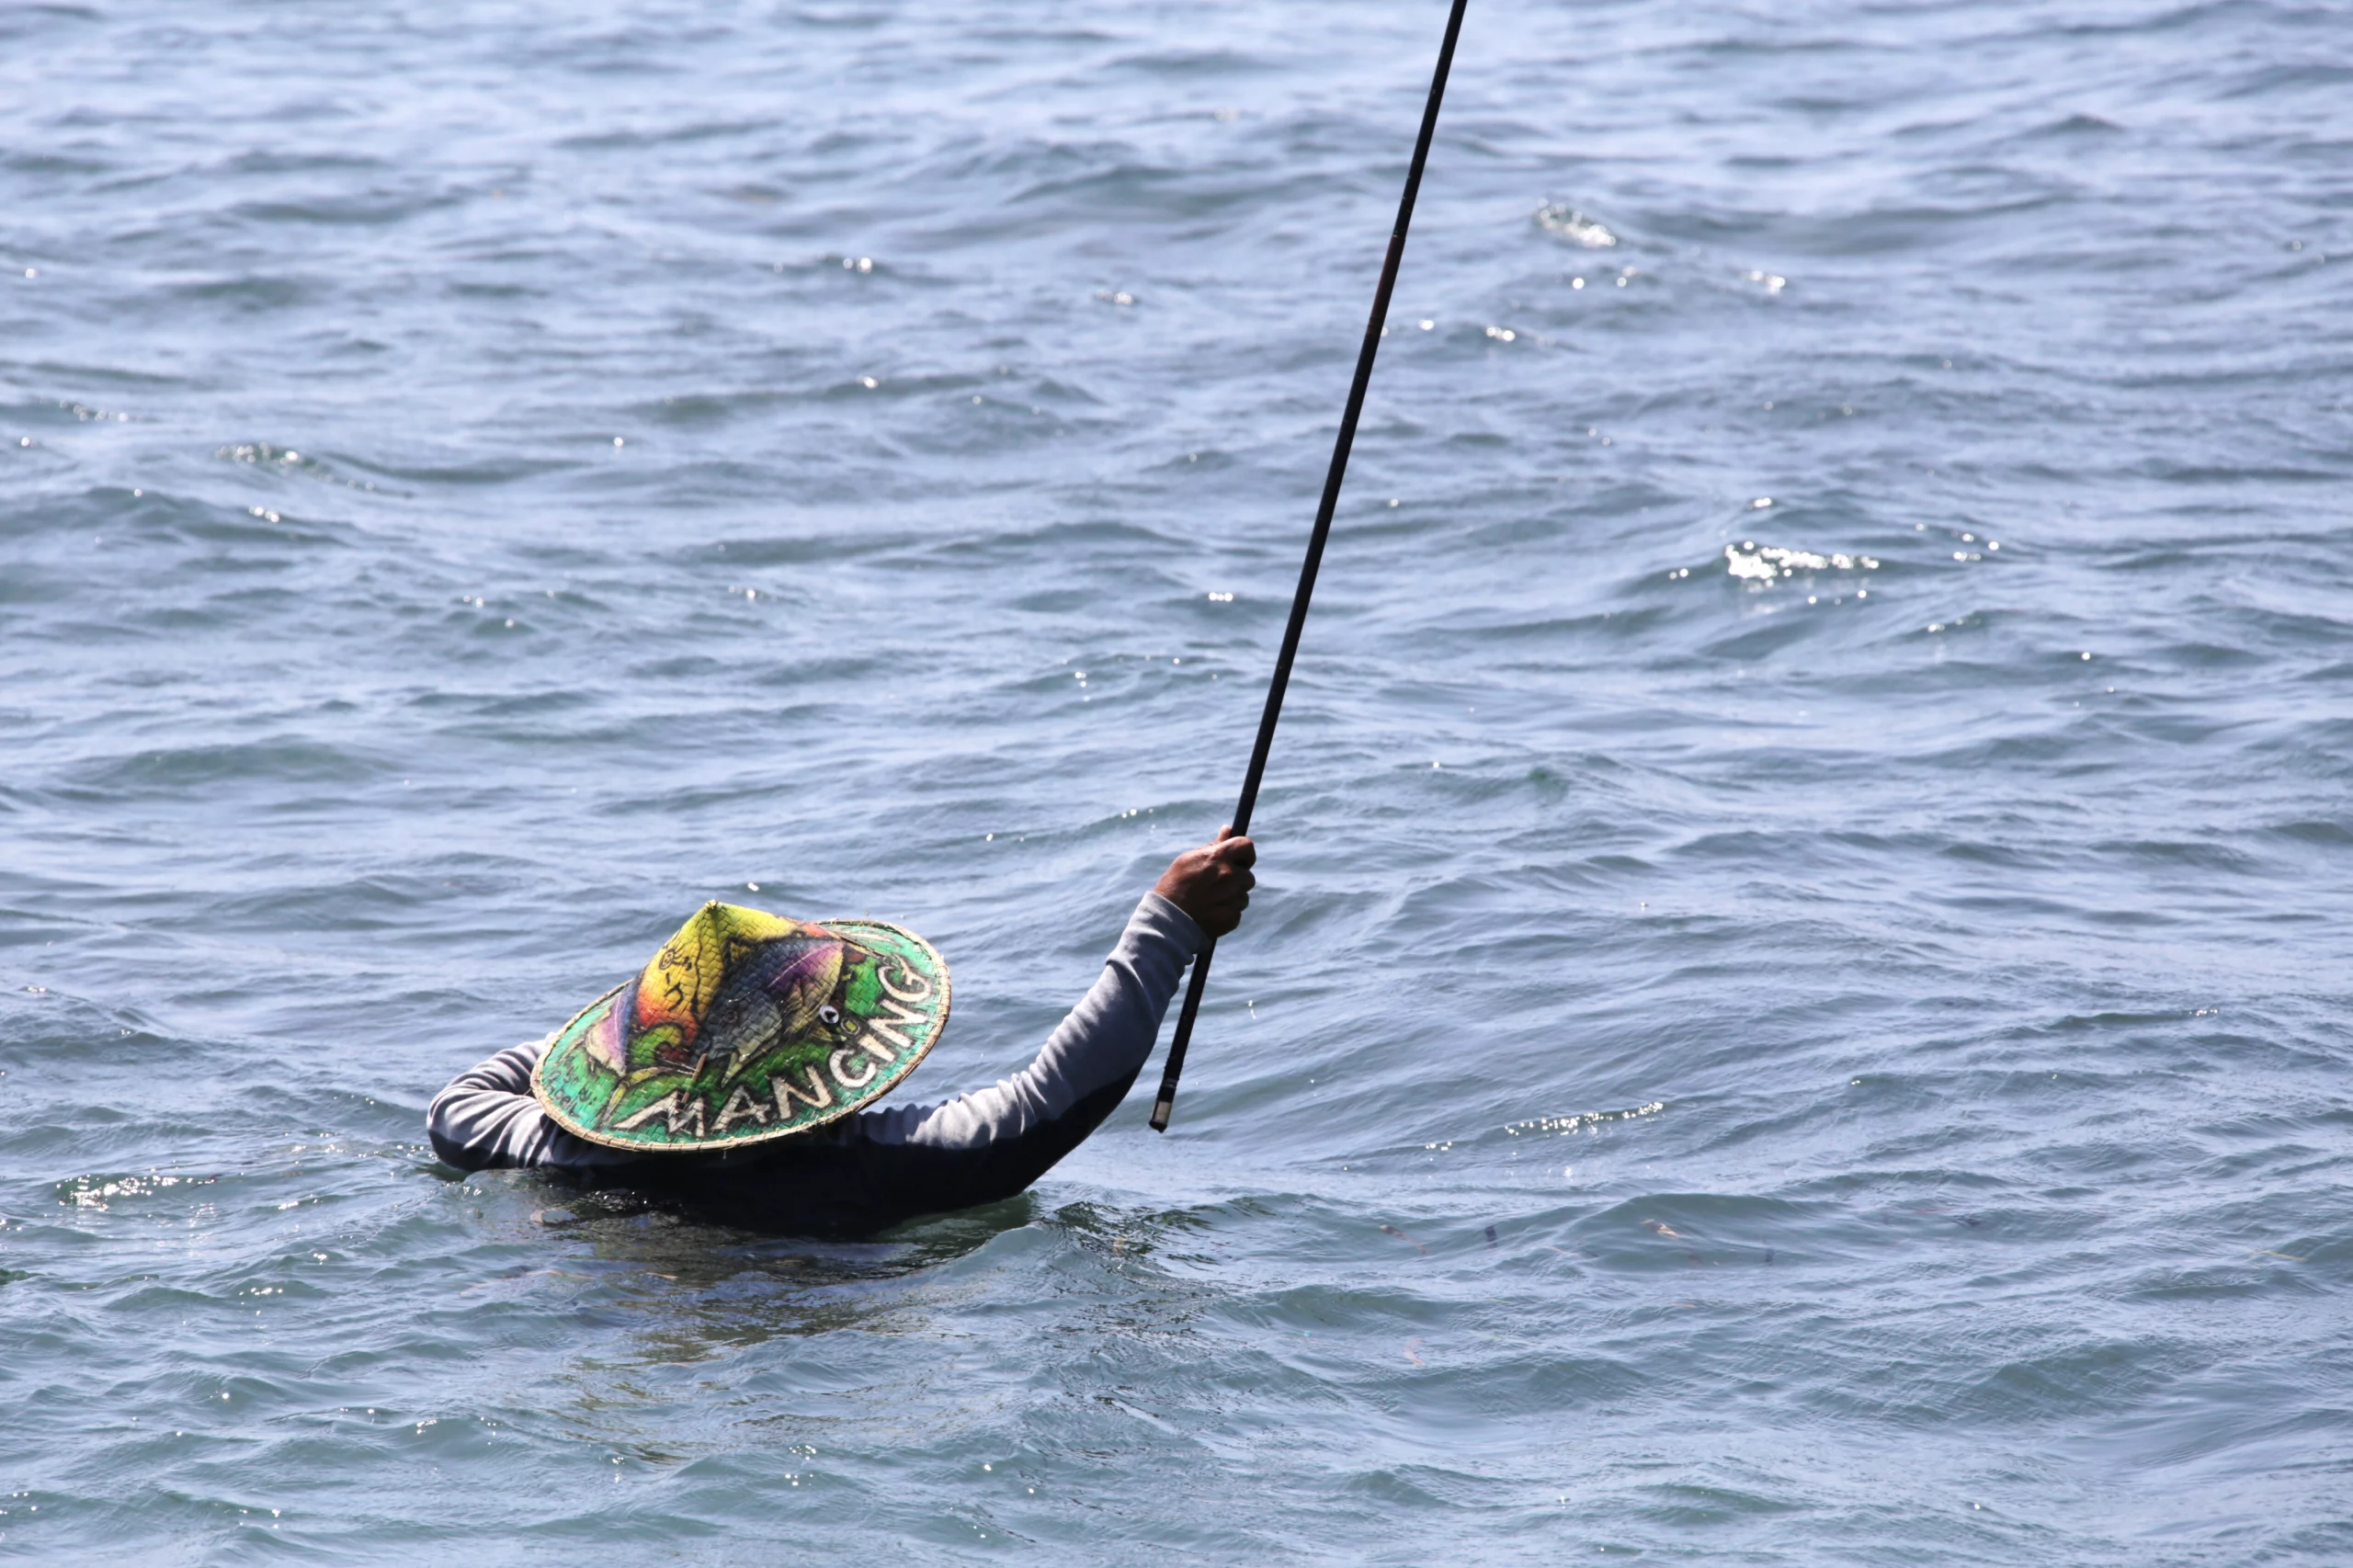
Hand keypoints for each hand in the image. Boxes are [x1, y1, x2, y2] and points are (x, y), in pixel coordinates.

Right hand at [1153, 825, 1256, 939]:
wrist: (1167, 919)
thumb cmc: (1175, 885)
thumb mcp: (1189, 859)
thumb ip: (1213, 846)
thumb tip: (1228, 829)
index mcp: (1218, 857)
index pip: (1246, 846)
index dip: (1245, 853)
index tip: (1240, 860)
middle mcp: (1229, 876)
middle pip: (1248, 876)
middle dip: (1237, 880)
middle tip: (1218, 886)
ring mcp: (1232, 897)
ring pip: (1243, 896)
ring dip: (1232, 898)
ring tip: (1210, 902)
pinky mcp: (1232, 916)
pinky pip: (1237, 912)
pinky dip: (1227, 913)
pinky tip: (1210, 914)